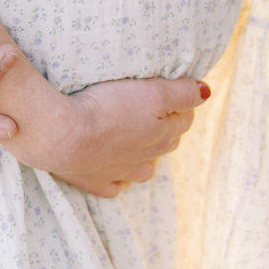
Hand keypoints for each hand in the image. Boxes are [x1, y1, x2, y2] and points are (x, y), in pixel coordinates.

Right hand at [6, 76, 208, 196]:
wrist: (61, 135)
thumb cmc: (107, 108)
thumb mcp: (152, 92)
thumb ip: (183, 93)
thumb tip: (206, 92)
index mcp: (165, 138)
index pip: (183, 117)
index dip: (178, 100)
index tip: (167, 85)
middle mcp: (149, 161)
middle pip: (165, 139)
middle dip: (163, 122)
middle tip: (147, 101)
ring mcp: (122, 175)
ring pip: (143, 163)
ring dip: (142, 148)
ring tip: (129, 128)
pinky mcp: (97, 183)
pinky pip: (116, 183)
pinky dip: (118, 173)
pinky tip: (112, 162)